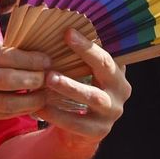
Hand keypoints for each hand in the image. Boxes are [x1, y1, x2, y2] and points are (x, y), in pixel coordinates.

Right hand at [0, 35, 53, 124]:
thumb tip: (24, 53)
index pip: (4, 56)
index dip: (29, 59)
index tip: (47, 60)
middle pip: (7, 80)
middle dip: (35, 80)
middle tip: (51, 78)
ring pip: (4, 103)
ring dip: (30, 100)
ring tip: (45, 95)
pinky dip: (15, 111)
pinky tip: (27, 106)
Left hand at [35, 29, 128, 145]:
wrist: (81, 131)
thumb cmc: (79, 92)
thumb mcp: (83, 74)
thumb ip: (76, 57)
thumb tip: (55, 27)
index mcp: (117, 71)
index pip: (106, 52)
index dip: (88, 42)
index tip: (67, 31)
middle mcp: (120, 89)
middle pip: (106, 68)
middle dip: (86, 54)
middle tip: (63, 42)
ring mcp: (112, 111)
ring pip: (93, 97)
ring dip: (70, 86)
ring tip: (49, 79)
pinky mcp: (99, 131)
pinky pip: (77, 122)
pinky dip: (56, 114)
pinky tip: (39, 106)